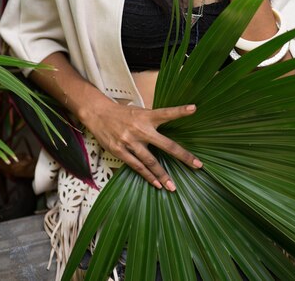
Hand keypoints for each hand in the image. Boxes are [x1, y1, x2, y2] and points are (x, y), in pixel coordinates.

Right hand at [80, 98, 201, 190]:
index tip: (193, 108)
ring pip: (150, 162)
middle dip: (182, 155)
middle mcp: (140, 129)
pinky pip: (137, 166)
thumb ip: (153, 120)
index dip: (180, 111)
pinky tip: (156, 184)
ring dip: (163, 175)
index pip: (166, 113)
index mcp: (146, 116)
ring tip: (173, 186)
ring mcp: (130, 141)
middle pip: (165, 144)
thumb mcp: (139, 112)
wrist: (98, 114)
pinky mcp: (119, 151)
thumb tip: (168, 129)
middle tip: (197, 165)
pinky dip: (147, 176)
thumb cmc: (122, 113)